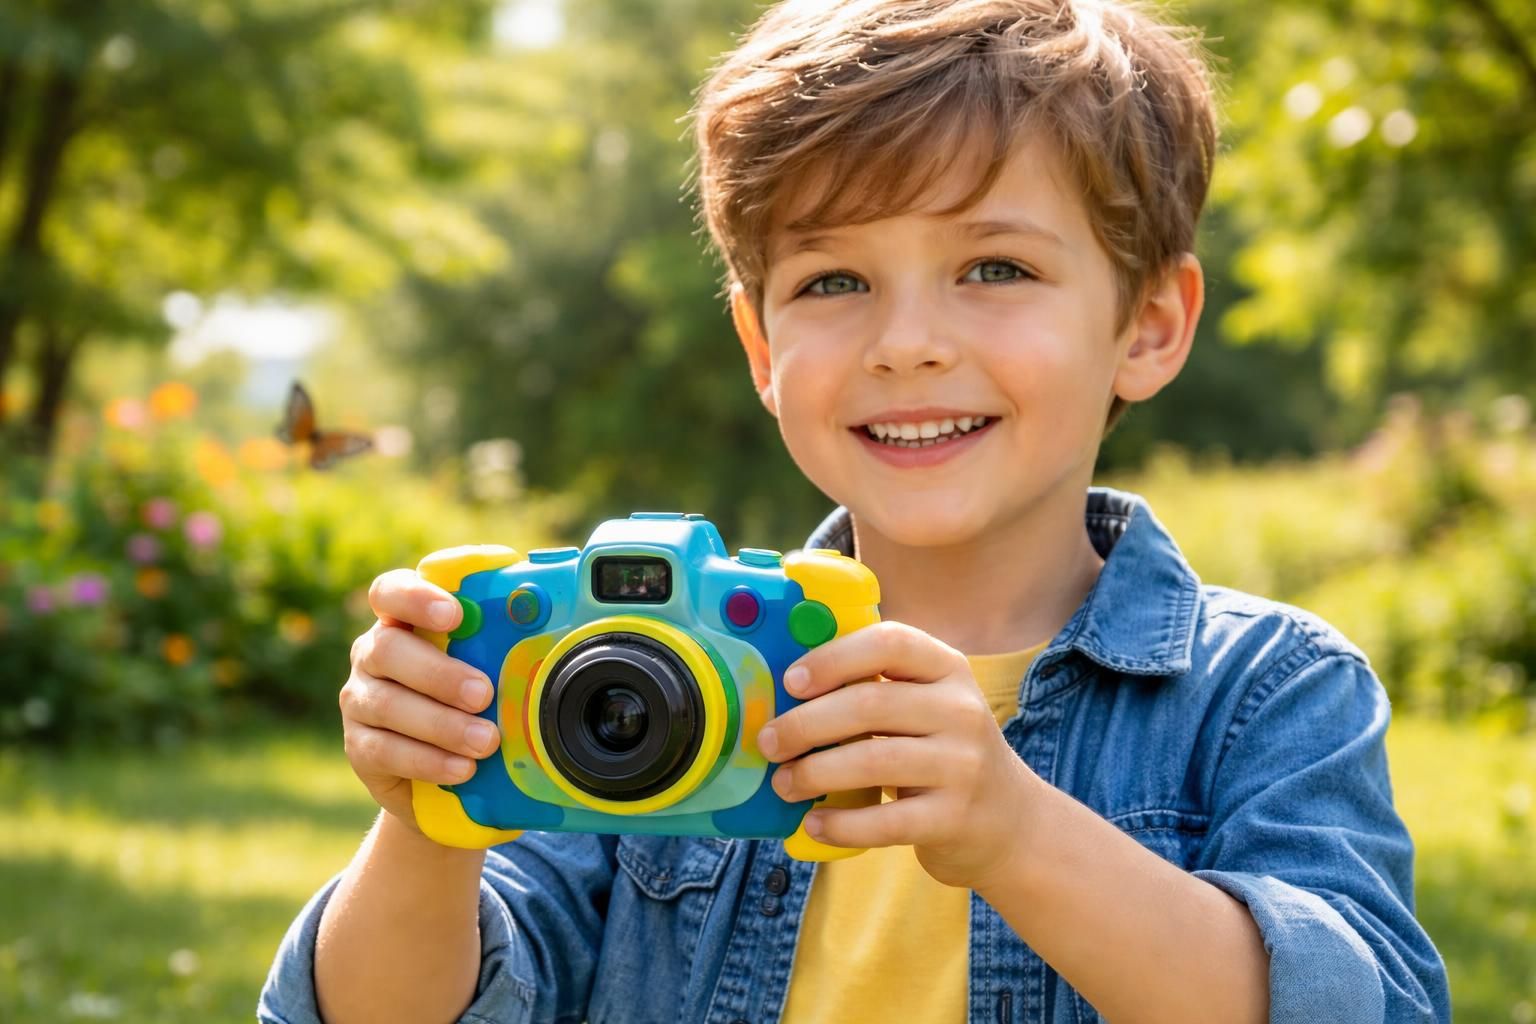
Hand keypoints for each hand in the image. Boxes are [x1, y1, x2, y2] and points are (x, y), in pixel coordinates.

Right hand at [339, 570, 501, 835]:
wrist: (447, 775)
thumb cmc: (475, 704)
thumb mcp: (491, 668)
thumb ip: (506, 642)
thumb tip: (558, 622)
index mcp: (403, 621)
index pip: (392, 592)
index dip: (417, 597)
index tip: (455, 614)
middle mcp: (373, 654)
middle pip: (387, 649)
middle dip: (439, 672)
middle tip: (483, 693)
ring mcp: (359, 700)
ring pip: (386, 703)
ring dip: (441, 723)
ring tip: (485, 740)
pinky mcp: (358, 746)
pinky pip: (384, 750)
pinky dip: (428, 759)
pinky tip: (463, 767)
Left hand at [757, 621, 1045, 889]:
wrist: (1009, 821)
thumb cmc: (942, 753)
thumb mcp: (927, 705)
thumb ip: (875, 687)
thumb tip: (784, 688)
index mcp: (948, 669)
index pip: (890, 643)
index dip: (834, 657)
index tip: (791, 682)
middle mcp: (962, 710)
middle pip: (869, 705)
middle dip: (805, 724)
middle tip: (768, 742)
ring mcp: (963, 765)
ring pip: (872, 761)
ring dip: (813, 773)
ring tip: (783, 783)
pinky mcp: (955, 818)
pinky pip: (885, 820)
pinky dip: (841, 823)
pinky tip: (813, 822)